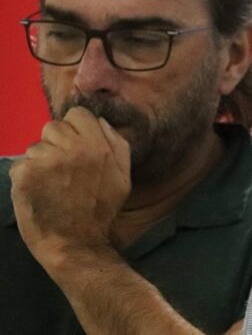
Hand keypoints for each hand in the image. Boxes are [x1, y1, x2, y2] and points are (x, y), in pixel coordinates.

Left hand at [10, 106, 130, 266]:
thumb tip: (100, 122)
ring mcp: (46, 161)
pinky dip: (26, 178)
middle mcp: (72, 148)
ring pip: (36, 146)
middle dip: (57, 144)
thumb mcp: (123, 176)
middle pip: (54, 127)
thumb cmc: (101, 210)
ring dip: (41, 162)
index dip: (77, 129)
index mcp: (98, 145)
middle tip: (64, 170)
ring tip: (52, 185)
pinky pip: (20, 164)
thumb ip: (117, 144)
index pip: (78, 114)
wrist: (76, 243)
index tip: (77, 148)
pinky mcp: (24, 175)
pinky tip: (39, 192)